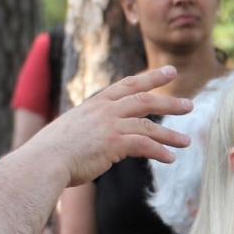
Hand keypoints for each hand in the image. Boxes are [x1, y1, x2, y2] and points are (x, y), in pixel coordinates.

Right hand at [29, 67, 191, 186]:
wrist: (43, 160)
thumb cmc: (50, 151)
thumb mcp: (70, 130)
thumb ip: (86, 129)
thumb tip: (91, 137)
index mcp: (94, 104)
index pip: (127, 85)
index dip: (150, 78)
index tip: (169, 72)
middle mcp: (104, 110)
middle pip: (144, 100)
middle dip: (170, 101)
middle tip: (189, 104)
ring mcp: (110, 125)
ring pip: (149, 124)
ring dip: (170, 134)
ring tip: (187, 141)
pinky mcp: (114, 143)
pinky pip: (144, 145)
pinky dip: (159, 152)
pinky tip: (170, 159)